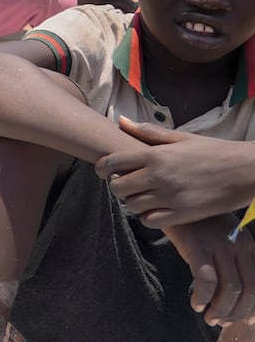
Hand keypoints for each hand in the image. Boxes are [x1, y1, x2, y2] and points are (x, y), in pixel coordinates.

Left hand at [96, 118, 254, 227]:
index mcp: (155, 154)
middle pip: (117, 187)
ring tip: (142, 197)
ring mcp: (170, 196)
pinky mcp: (183, 214)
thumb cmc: (214, 151)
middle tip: (127, 185)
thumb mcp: (181, 137)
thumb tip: (121, 121)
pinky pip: (151, 221)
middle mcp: (158, 175)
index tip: (104, 171)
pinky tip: (155, 210)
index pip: (111, 162)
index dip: (102, 168)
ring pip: (131, 205)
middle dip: (117, 186)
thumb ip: (148, 132)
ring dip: (132, 203)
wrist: (247, 170)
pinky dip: (147, 217)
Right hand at [160, 218, 254, 326]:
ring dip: (221, 310)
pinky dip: (203, 297)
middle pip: (248, 290)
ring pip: (230, 289)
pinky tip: (195, 303)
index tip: (245, 322)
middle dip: (236, 313)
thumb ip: (232, 257)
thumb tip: (235, 294)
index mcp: (248, 244)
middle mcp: (238, 245)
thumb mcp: (222, 236)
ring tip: (209, 318)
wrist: (169, 198)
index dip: (253, 308)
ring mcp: (219, 245)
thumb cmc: (195, 221)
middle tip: (222, 323)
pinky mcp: (198, 247)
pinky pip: (206, 281)